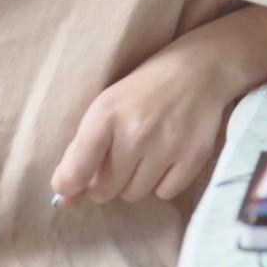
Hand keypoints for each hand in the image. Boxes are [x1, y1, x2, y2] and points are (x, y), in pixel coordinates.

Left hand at [51, 46, 232, 205]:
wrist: (200, 68)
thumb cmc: (144, 89)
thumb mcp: (105, 107)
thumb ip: (81, 152)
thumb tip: (66, 199)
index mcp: (107, 116)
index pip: (75, 172)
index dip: (70, 185)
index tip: (75, 184)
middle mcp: (137, 133)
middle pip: (104, 190)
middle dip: (107, 181)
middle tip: (120, 159)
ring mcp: (168, 145)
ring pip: (134, 194)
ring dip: (135, 181)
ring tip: (146, 155)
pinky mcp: (195, 155)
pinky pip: (165, 192)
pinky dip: (164, 182)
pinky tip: (168, 158)